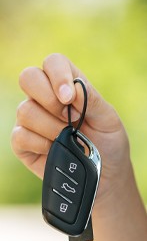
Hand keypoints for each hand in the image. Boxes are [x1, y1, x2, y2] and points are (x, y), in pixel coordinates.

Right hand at [11, 53, 130, 217]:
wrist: (105, 177)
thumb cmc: (108, 144)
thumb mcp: (109, 120)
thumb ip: (91, 101)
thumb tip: (71, 89)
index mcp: (66, 85)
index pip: (53, 63)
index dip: (58, 75)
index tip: (69, 98)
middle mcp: (44, 98)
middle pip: (28, 77)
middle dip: (48, 99)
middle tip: (68, 118)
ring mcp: (31, 121)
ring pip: (25, 110)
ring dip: (50, 127)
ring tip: (67, 139)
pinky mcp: (23, 144)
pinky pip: (20, 136)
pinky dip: (39, 144)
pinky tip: (53, 150)